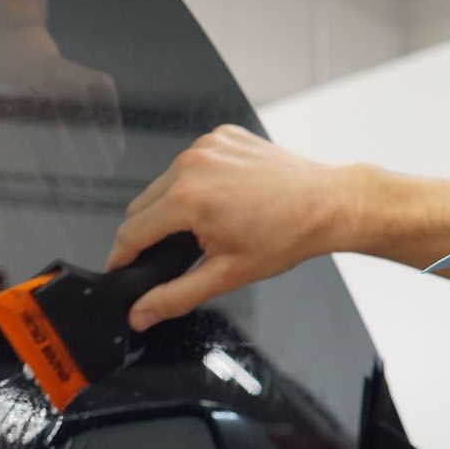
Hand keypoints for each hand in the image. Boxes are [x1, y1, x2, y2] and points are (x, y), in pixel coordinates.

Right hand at [107, 125, 361, 330]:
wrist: (328, 203)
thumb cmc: (287, 235)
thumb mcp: (225, 275)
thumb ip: (174, 296)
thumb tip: (140, 313)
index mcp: (187, 199)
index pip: (131, 232)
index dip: (122, 258)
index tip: (121, 269)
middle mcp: (191, 165)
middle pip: (141, 205)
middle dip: (149, 233)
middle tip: (175, 253)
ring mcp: (207, 145)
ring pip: (163, 182)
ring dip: (172, 205)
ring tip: (203, 226)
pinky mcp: (222, 136)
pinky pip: (190, 163)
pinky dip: (195, 182)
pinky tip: (222, 199)